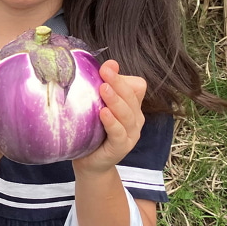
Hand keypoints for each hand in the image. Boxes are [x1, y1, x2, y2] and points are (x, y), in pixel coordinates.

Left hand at [73, 60, 145, 174]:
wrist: (90, 162)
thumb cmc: (94, 130)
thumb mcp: (97, 105)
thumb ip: (104, 86)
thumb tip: (109, 63)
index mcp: (132, 106)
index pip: (136, 86)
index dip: (123, 77)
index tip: (108, 66)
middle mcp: (135, 119)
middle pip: (131, 97)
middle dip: (118, 82)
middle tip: (104, 71)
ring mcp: (130, 134)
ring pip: (127, 114)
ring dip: (115, 100)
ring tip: (103, 88)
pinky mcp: (121, 148)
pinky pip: (119, 133)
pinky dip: (112, 122)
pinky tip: (103, 113)